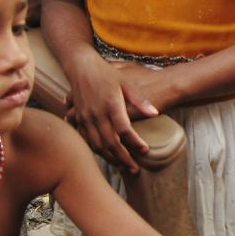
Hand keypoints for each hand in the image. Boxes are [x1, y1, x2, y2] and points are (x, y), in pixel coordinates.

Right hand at [65, 54, 157, 172]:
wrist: (81, 67)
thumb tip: (155, 114)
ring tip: (123, 166)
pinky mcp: (79, 120)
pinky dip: (97, 151)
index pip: (124, 130)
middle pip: (111, 143)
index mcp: (111, 104)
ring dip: (110, 158)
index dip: (135, 142)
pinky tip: (106, 156)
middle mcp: (97, 114)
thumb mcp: (126, 83)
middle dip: (124, 158)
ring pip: (97, 145)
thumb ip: (140, 100)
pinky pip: (87, 140)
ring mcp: (86, 118)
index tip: (145, 150)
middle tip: (135, 168)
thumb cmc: (107, 74)